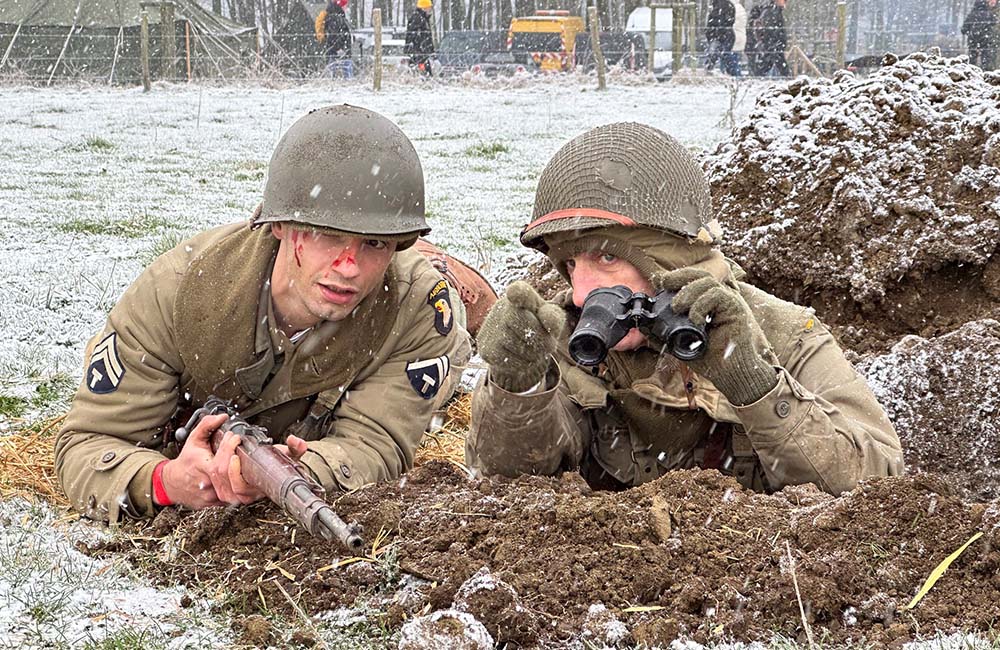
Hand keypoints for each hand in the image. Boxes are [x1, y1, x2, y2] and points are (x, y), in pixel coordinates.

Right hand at [160, 414, 308, 507]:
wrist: (173, 482)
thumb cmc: (186, 461)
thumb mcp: (193, 439)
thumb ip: (207, 425)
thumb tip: (222, 417)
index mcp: (201, 468)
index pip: (219, 464)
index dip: (229, 450)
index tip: (235, 438)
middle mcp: (207, 484)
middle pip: (229, 480)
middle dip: (240, 465)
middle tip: (245, 454)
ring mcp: (212, 497)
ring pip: (235, 494)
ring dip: (246, 481)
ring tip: (252, 468)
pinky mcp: (217, 504)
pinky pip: (235, 500)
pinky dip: (245, 491)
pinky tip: (251, 481)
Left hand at [207, 431, 309, 505]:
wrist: (272, 474)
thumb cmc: (279, 467)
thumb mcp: (289, 457)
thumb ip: (295, 449)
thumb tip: (296, 442)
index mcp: (257, 491)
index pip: (239, 487)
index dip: (234, 472)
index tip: (235, 456)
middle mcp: (243, 495)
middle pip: (223, 476)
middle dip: (225, 453)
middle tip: (233, 438)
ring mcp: (231, 492)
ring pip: (216, 475)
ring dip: (220, 453)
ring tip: (229, 439)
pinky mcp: (223, 486)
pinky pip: (213, 475)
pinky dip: (215, 459)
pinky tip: (222, 448)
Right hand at [478, 281, 565, 392]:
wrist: (516, 345)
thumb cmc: (537, 325)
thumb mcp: (549, 317)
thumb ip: (553, 316)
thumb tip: (549, 321)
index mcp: (520, 294)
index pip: (518, 291)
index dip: (518, 294)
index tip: (513, 294)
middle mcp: (501, 308)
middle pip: (527, 326)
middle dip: (542, 340)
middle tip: (548, 344)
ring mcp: (491, 329)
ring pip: (520, 347)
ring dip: (535, 354)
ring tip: (534, 350)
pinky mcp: (486, 349)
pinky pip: (511, 361)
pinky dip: (523, 363)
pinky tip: (523, 357)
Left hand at [653, 269, 777, 405]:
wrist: (728, 373)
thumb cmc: (709, 358)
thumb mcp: (679, 343)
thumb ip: (663, 333)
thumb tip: (643, 325)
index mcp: (706, 303)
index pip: (692, 280)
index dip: (675, 277)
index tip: (658, 281)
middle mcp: (718, 299)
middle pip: (700, 274)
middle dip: (679, 276)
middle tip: (663, 283)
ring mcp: (728, 302)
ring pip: (707, 282)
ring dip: (688, 292)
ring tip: (677, 307)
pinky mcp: (735, 309)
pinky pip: (717, 295)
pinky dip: (702, 305)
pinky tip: (696, 320)